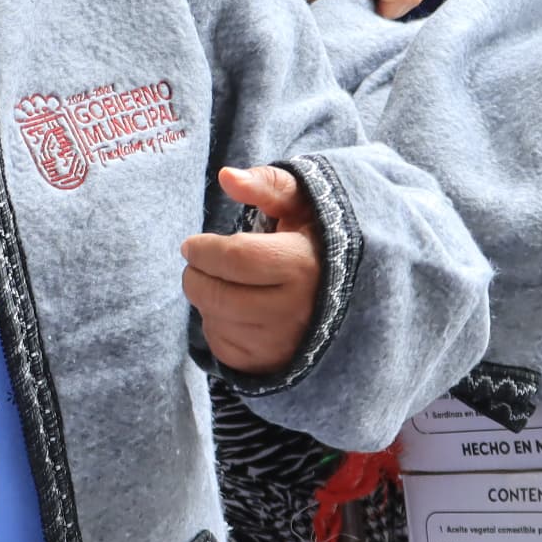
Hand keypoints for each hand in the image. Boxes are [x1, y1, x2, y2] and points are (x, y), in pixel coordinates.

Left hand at [182, 164, 325, 375]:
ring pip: (214, 320)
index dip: (203, 250)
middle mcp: (294, 311)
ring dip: (207, 299)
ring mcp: (281, 343)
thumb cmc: (315, 242)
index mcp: (304, 267)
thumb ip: (266, 185)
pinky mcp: (269, 365)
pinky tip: (237, 310)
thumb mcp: (301, 206)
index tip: (192, 245)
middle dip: (196, 274)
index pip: (235, 258)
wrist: (349, 297)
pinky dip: (218, 325)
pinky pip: (221, 346)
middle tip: (199, 263)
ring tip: (227, 284)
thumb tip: (227, 176)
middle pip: (215, 294)